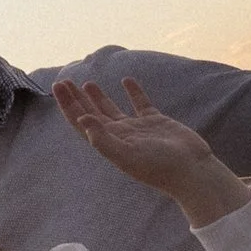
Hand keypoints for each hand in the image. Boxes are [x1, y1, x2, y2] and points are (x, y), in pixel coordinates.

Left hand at [53, 77, 250, 226]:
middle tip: (64, 80)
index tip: (58, 85)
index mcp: (109, 142)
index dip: (68, 105)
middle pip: (92, 114)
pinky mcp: (156, 122)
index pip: (82, 121)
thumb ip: (103, 140)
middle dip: (77, 98)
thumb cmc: (159, 167)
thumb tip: (82, 121)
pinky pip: (140, 104)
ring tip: (87, 83)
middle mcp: (120, 135)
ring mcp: (138, 129)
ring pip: (112, 109)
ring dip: (98, 96)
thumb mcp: (127, 155)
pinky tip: (126, 81)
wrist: (191, 170)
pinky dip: (133, 92)